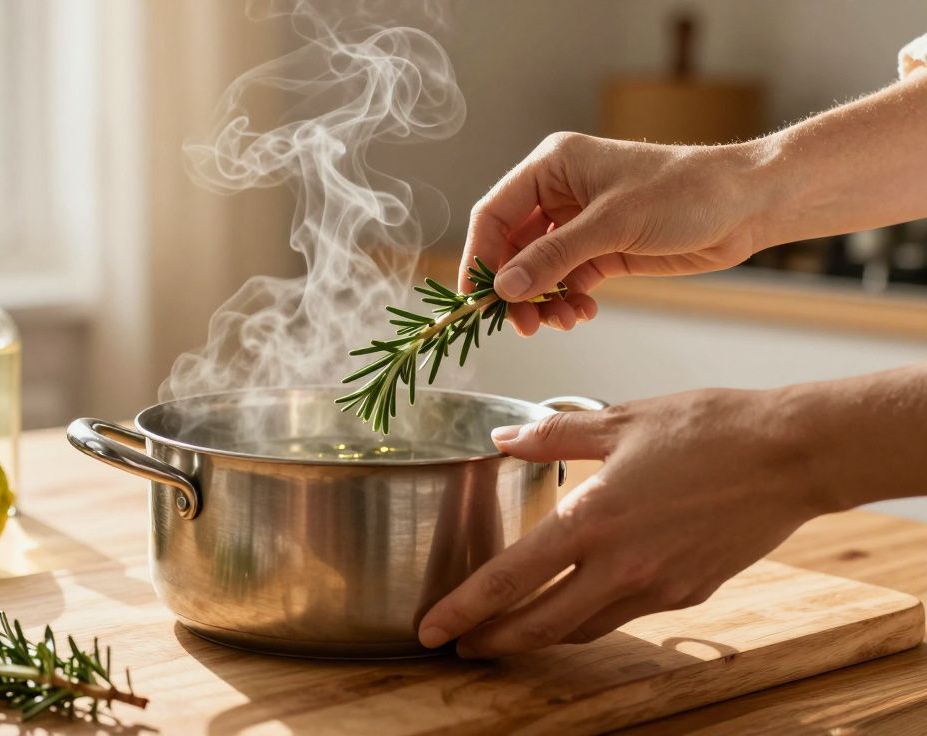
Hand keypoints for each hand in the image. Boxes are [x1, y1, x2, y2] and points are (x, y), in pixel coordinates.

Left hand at [417, 387, 833, 657]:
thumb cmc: (709, 428)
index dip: (462, 610)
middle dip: (493, 641)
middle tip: (461, 647)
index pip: (508, 579)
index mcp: (593, 519)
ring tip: (510, 631)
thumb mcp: (621, 419)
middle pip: (539, 625)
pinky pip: (624, 614)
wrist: (794, 455)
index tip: (431, 630)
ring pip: (582, 628)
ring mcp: (657, 587)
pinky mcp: (689, 594)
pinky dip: (590, 616)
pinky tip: (579, 602)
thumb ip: (555, 435)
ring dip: (540, 635)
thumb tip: (504, 438)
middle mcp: (620, 565)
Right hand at [461, 133, 765, 334]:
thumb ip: (554, 258)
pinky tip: (582, 313)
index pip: (495, 214)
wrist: (748, 205)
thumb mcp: (612, 224)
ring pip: (539, 271)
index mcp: (552, 167)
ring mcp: (581, 224)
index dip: (480, 257)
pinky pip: (568, 282)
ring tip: (560, 323)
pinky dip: (568, 302)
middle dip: (516, 288)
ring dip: (543, 301)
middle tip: (522, 324)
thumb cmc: (685, 192)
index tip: (477, 298)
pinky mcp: (603, 250)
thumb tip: (505, 288)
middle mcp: (560, 194)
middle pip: (513, 248)